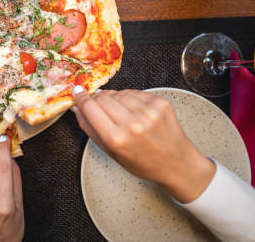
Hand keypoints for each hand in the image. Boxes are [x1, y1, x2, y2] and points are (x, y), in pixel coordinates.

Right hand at [72, 87, 215, 202]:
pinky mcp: (160, 103)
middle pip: (103, 97)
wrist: (177, 163)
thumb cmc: (143, 162)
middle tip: (98, 104)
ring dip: (114, 99)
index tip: (77, 91)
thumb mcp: (111, 152)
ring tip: (121, 113)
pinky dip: (130, 98)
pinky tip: (135, 111)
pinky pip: (134, 92)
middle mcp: (132, 124)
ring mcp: (148, 112)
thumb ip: (90, 129)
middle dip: (97, 99)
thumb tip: (77, 108)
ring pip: (118, 92)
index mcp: (117, 139)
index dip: (81, 97)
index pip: (90, 107)